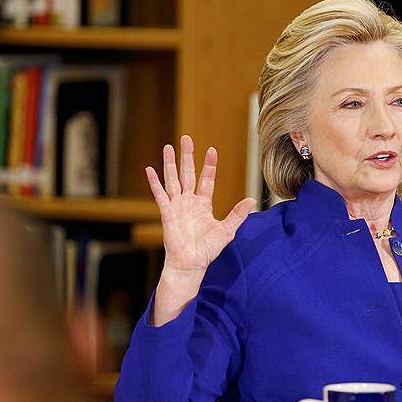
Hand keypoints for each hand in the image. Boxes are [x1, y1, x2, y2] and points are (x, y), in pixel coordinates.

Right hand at [146, 135, 255, 276]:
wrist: (192, 263)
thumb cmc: (208, 249)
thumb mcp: (227, 230)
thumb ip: (238, 214)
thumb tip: (252, 200)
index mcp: (203, 204)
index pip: (206, 180)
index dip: (209, 166)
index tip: (212, 151)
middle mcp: (189, 202)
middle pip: (187, 174)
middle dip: (187, 156)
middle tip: (187, 139)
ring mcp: (177, 206)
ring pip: (173, 179)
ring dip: (170, 164)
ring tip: (169, 147)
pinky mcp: (167, 212)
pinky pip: (160, 194)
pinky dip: (154, 182)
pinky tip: (150, 170)